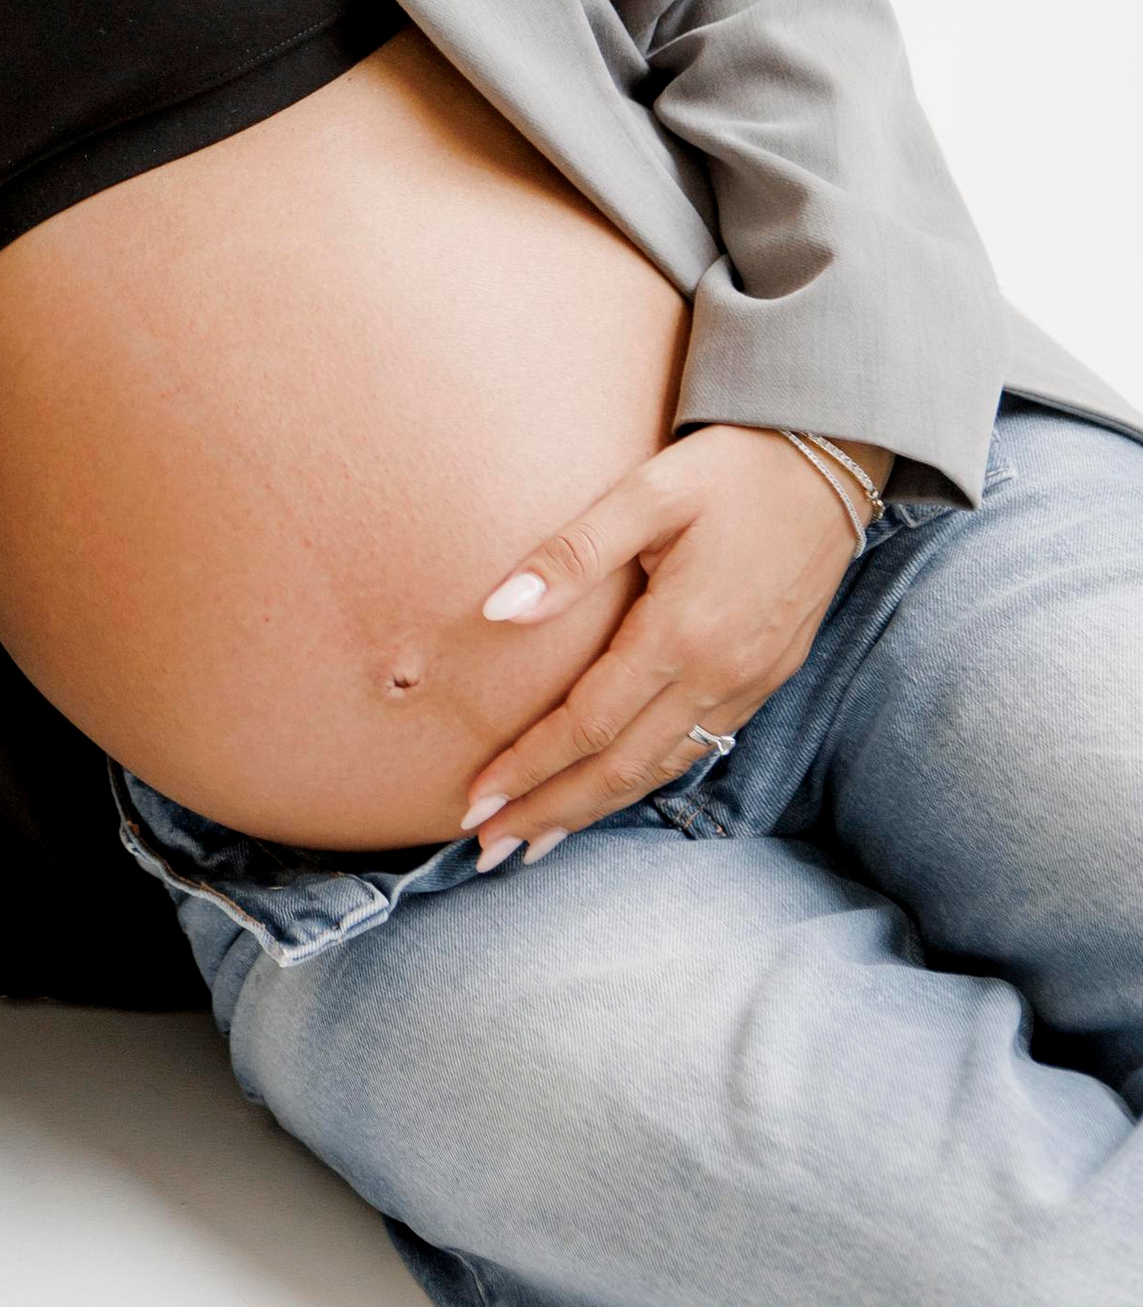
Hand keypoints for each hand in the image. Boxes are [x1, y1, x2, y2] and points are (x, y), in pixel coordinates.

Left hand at [455, 424, 868, 870]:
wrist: (831, 456)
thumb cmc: (730, 467)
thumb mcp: (646, 492)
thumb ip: (571, 555)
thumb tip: (496, 610)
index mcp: (682, 632)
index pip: (588, 724)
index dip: (528, 767)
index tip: (474, 801)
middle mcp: (720, 674)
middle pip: (622, 768)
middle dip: (551, 811)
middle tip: (487, 850)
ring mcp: (750, 682)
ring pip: (663, 769)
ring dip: (596, 809)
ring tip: (537, 840)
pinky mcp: (769, 677)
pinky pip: (700, 748)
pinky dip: (647, 781)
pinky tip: (613, 790)